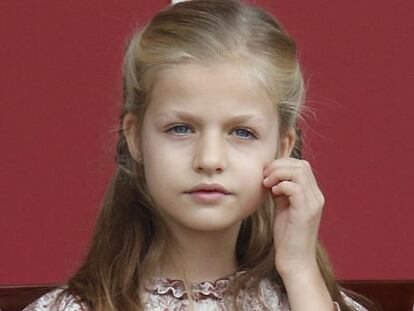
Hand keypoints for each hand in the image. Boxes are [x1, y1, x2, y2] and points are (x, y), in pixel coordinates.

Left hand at [262, 157, 324, 275]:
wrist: (295, 261)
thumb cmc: (287, 236)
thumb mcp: (283, 207)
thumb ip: (281, 191)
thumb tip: (271, 176)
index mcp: (312, 194)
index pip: (301, 166)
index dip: (282, 164)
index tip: (266, 174)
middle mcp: (316, 196)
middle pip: (301, 165)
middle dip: (279, 166)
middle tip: (265, 177)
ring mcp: (313, 204)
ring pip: (299, 172)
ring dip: (278, 174)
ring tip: (267, 184)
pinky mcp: (305, 212)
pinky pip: (295, 188)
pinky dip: (281, 186)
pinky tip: (273, 194)